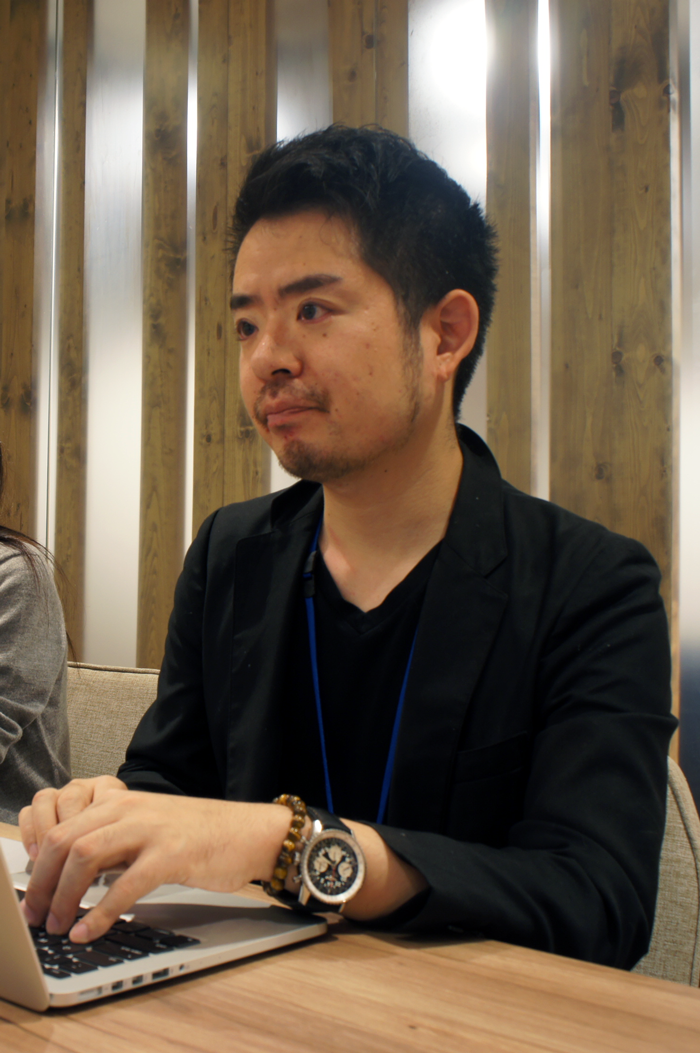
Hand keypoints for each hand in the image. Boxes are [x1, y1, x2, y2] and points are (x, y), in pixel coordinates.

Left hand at [20, 788, 290, 944]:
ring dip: (63, 897)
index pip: (61, 828)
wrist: (250, 832)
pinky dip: (100, 913)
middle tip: (36, 916)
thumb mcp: (149, 828)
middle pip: (64, 841)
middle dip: (42, 884)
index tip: (33, 894)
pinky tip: (89, 932)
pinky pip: (124, 886)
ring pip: (84, 857)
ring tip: (59, 926)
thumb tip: (73, 876)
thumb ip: (115, 841)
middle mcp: (130, 810)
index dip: (38, 865)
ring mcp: (150, 830)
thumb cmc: (201, 836)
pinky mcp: (171, 855)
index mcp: (120, 803)